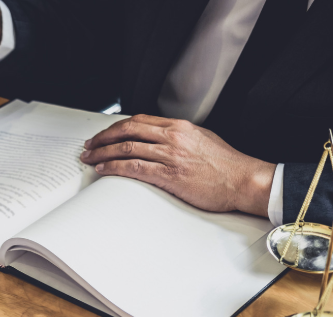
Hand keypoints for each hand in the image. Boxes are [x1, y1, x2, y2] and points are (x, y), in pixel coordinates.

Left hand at [79, 115, 275, 216]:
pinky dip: (115, 168)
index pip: (139, 120)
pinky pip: (134, 168)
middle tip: (90, 146)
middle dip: (103, 138)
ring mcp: (169, 155)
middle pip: (127, 131)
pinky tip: (105, 170)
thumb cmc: (226, 164)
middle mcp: (172, 137)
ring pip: (126, 148)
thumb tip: (159, 140)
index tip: (104, 134)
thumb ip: (179, 138)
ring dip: (103, 154)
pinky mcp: (169, 175)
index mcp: (179, 127)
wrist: (243, 180)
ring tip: (90, 159)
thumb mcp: (202, 139)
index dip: (116, 127)